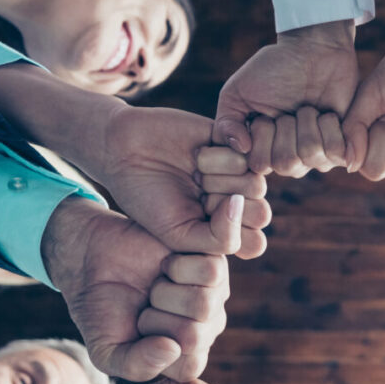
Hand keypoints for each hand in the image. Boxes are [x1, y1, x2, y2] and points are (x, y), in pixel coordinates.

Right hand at [42, 196, 230, 381]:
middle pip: (196, 336)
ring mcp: (215, 296)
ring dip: (166, 292)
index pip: (189, 367)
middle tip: (145, 305)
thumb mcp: (106, 350)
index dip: (156, 349)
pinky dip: (179, 266)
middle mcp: (207, 329)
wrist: (93, 257)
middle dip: (157, 319)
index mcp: (186, 357)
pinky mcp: (217, 264)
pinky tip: (168, 266)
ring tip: (156, 285)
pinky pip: (212, 273)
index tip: (137, 331)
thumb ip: (134, 366)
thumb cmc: (102, 308)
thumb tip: (171, 350)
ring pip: (204, 304)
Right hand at [91, 106, 270, 257]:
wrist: (123, 153)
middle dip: (225, 206)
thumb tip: (245, 207)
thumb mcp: (179, 235)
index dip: (231, 235)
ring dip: (220, 179)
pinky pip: (247, 150)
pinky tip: (200, 152)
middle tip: (197, 195)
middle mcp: (235, 200)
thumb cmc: (147, 199)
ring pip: (256, 184)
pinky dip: (222, 153)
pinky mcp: (232, 141)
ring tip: (195, 172)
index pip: (255, 243)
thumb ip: (219, 239)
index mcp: (225, 228)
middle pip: (261, 213)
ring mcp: (236, 171)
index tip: (199, 224)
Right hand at [215, 21, 357, 176]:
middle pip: (285, 164)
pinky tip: (327, 113)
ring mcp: (316, 156)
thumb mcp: (237, 92)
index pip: (259, 165)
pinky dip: (330, 126)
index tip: (263, 115)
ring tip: (308, 107)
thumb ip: (226, 123)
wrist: (315, 48)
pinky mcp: (342, 147)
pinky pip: (336, 153)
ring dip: (308, 122)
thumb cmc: (274, 68)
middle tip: (289, 109)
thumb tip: (240, 149)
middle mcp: (289, 158)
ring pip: (310, 156)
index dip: (261, 137)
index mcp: (263, 150)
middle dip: (286, 127)